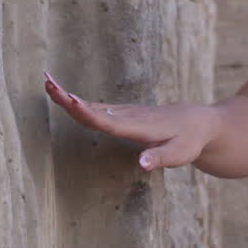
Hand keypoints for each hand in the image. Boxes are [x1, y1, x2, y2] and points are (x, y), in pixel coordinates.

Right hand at [43, 72, 215, 170]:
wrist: (201, 123)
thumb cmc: (190, 141)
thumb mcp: (180, 154)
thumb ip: (160, 158)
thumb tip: (141, 164)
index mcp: (139, 126)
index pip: (108, 121)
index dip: (88, 112)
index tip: (69, 100)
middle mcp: (129, 116)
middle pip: (93, 108)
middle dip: (68, 98)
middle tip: (46, 83)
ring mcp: (126, 113)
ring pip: (93, 105)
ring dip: (69, 96)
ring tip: (46, 83)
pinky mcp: (126, 114)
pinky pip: (99, 107)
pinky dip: (80, 102)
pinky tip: (65, 98)